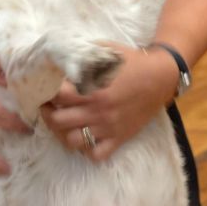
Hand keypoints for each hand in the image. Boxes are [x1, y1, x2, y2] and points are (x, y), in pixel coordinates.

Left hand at [40, 44, 178, 161]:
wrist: (160, 76)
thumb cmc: (130, 61)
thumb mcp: (104, 50)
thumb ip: (81, 55)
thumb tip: (60, 57)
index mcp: (91, 88)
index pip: (56, 96)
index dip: (47, 92)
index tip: (45, 88)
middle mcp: (96, 110)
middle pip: (57, 121)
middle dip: (48, 113)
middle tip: (48, 107)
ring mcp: (107, 127)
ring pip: (72, 142)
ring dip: (63, 133)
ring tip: (63, 124)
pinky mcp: (119, 138)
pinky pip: (96, 155)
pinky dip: (87, 150)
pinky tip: (85, 138)